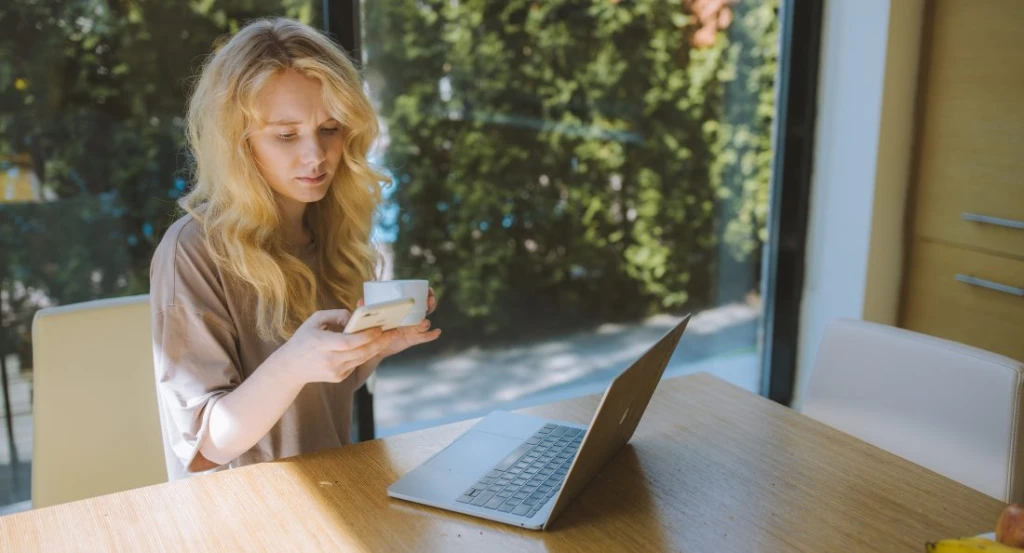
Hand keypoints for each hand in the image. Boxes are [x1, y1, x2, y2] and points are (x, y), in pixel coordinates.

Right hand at [269, 309, 395, 384]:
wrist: (291, 367)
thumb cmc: (304, 339)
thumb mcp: (315, 320)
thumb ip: (336, 314)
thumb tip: (354, 317)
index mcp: (320, 344)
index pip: (348, 342)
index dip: (366, 336)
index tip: (379, 328)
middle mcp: (329, 360)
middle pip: (360, 352)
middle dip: (379, 342)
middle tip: (393, 332)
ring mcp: (335, 371)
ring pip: (362, 359)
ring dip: (377, 348)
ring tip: (389, 337)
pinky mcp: (339, 378)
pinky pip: (357, 363)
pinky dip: (365, 354)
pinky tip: (374, 345)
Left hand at [358, 287, 440, 358]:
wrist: (374, 345)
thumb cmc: (374, 326)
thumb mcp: (370, 315)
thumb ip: (366, 308)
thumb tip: (361, 301)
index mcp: (405, 309)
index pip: (419, 299)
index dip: (426, 294)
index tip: (429, 289)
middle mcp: (412, 318)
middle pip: (426, 309)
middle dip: (430, 304)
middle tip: (430, 300)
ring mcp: (413, 329)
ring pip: (425, 323)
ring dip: (427, 321)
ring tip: (424, 322)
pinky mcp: (413, 339)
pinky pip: (425, 337)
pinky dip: (432, 335)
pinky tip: (437, 332)